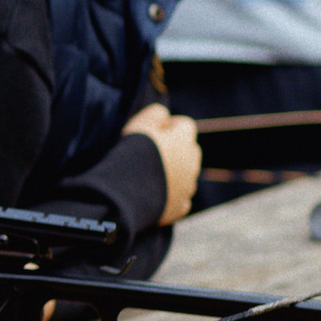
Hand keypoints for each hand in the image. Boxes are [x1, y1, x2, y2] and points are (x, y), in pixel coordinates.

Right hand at [123, 102, 200, 224]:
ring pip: (186, 175)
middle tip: (150, 152)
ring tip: (148, 175)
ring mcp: (188, 187)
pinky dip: (170, 196)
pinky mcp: (180, 207)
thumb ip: (156, 113)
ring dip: (173, 173)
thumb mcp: (140, 123)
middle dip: (175, 149)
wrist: (128, 192)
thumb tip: (164, 115)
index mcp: (185, 140)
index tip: (152, 130)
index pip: (184, 124)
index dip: (168, 125)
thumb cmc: (134, 153)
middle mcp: (192, 163)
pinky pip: (180, 199)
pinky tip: (154, 195)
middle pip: (189, 150)